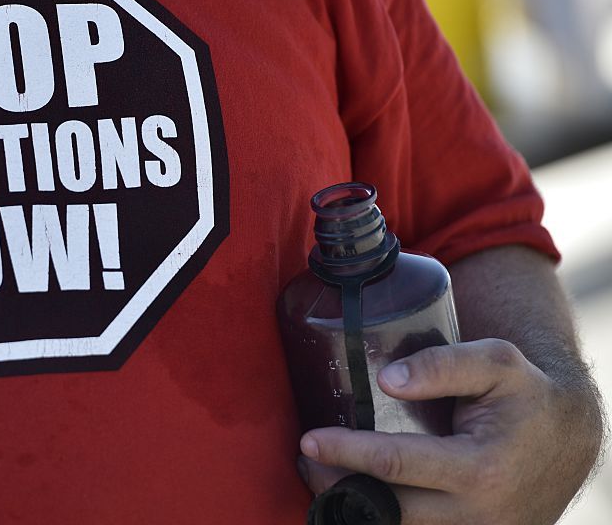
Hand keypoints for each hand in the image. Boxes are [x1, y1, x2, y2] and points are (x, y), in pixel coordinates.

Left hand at [297, 339, 602, 524]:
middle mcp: (476, 516)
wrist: (568, 443)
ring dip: (352, 504)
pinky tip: (355, 490)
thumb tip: (386, 378)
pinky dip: (380, 514)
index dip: (346, 452)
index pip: (396, 465)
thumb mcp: (496, 362)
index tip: (310, 439)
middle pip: (386, 509)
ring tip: (321, 473)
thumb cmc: (527, 396)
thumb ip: (442, 364)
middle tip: (305, 458)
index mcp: (482, 470)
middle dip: (336, 484)